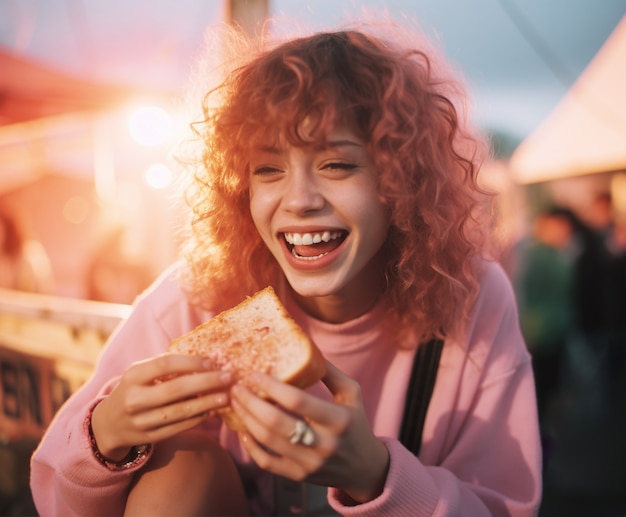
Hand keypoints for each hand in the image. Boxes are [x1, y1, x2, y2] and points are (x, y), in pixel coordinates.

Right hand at [91, 353, 232, 461]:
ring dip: (207, 403)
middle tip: (228, 378)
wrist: (109, 424)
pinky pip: (179, 427)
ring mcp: (141, 421)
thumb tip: (208, 360)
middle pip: (176, 389)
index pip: (164, 365)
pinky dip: (198, 418)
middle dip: (206, 382)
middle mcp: (134, 399)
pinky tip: (213, 410)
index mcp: (132, 376)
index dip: (191, 363)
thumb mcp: (141, 374)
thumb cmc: (135, 389)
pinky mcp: (150, 437)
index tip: (212, 362)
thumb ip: (167, 367)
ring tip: (226, 396)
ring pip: (180, 411)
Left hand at [230, 361, 389, 503]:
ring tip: (235, 402)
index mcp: (338, 420)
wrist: (365, 468)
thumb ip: (331, 373)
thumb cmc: (356, 424)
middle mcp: (323, 444)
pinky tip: (243, 430)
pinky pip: (267, 462)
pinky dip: (250, 447)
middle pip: (276, 422)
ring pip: (268, 441)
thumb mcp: (352, 394)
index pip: (297, 401)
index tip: (255, 374)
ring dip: (246, 419)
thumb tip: (308, 350)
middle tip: (237, 388)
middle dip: (250, 402)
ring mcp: (310, 463)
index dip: (272, 386)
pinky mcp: (299, 476)